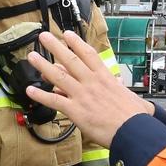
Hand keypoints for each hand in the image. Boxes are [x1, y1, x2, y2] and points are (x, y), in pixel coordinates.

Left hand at [26, 31, 153, 145]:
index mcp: (105, 77)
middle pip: (70, 60)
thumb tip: (120, 83)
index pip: (89, 54)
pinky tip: (30, 91)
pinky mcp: (76, 110)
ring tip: (32, 57)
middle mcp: (92, 82)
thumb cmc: (135, 117)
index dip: (76, 43)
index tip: (67, 34)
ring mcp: (82, 95)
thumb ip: (123, 88)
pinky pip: (54, 100)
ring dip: (43, 66)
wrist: (133, 131)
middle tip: (43, 37)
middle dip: (55, 47)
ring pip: (59, 77)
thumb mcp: (133, 96)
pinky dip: (41, 96)